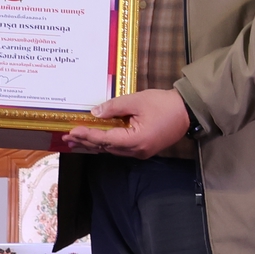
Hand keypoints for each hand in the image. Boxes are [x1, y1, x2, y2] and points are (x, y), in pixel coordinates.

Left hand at [62, 89, 189, 157]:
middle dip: (86, 142)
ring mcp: (140, 152)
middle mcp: (136, 151)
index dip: (87, 135)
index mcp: (136, 140)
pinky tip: (96, 140)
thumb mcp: (137, 100)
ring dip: (94, 144)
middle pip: (106, 148)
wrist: (187, 111)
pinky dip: (106, 144)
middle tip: (67, 138)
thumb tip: (95, 113)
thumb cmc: (164, 104)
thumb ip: (114, 108)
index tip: (72, 131)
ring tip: (76, 140)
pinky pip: (120, 148)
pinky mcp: (143, 149)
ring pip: (112, 150)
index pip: (105, 139)